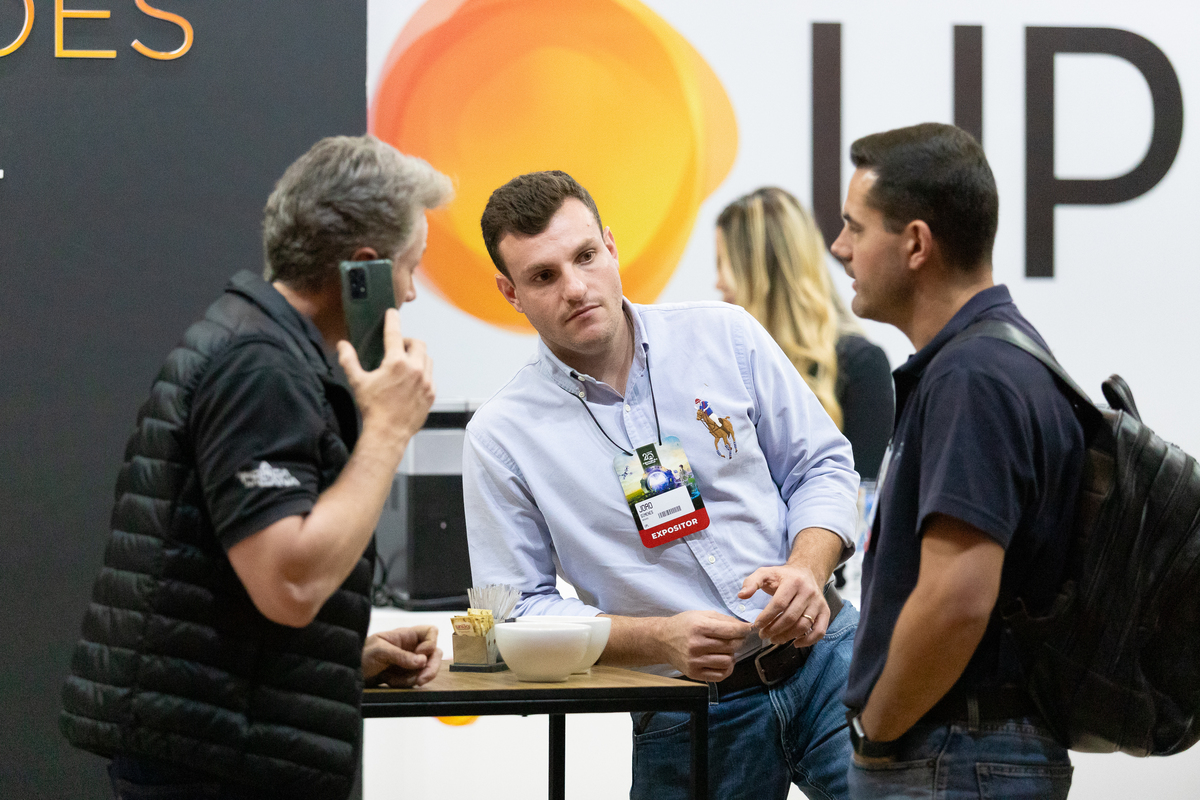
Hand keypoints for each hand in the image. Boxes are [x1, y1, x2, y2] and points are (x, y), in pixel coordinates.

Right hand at [337, 308, 434, 446]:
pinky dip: (423, 373)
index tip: (392, 313)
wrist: (388, 433)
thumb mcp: (358, 382)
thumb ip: (349, 361)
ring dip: (417, 356)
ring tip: (405, 363)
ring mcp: (426, 382)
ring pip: (427, 359)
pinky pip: (431, 376)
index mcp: (396, 363)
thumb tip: (342, 345)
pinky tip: (412, 380)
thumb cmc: (373, 408)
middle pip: (418, 343)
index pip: (395, 334)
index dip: (393, 320)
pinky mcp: (431, 393)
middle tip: (398, 347)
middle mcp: (415, 369)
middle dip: (408, 342)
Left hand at [362, 625, 441, 686]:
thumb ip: (401, 655)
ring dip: (415, 678)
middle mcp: (411, 647)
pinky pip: (414, 680)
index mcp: (406, 636)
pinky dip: (405, 683)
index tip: (422, 653)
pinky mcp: (404, 675)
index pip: (430, 632)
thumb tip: (422, 661)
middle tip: (422, 679)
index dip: (431, 642)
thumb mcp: (380, 651)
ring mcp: (409, 662)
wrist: (350, 672)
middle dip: (431, 667)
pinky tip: (391, 681)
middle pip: (434, 653)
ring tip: (396, 680)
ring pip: (426, 669)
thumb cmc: (362, 653)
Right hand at [657, 611, 751, 681]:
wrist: (662, 640)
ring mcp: (695, 661)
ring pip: (728, 661)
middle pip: (731, 646)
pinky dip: (726, 669)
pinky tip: (722, 661)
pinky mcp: (694, 673)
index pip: (731, 630)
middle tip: (735, 638)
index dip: (744, 629)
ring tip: (725, 650)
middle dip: (738, 641)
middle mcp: (697, 645)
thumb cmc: (684, 625)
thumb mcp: (701, 615)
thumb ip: (723, 619)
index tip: (748, 628)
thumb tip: (744, 626)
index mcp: (699, 627)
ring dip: (731, 655)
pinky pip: (720, 675)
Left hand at [739, 564, 828, 647]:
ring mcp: (818, 603)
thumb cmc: (783, 576)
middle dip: (774, 629)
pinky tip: (795, 643)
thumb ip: (751, 582)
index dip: (767, 617)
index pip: (779, 603)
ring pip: (803, 625)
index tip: (757, 625)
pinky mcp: (825, 611)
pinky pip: (820, 630)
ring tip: (774, 639)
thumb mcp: (765, 573)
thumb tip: (741, 596)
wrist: (807, 572)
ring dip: (787, 636)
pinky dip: (809, 640)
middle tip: (763, 635)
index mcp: (793, 581)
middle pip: (791, 617)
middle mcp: (808, 592)